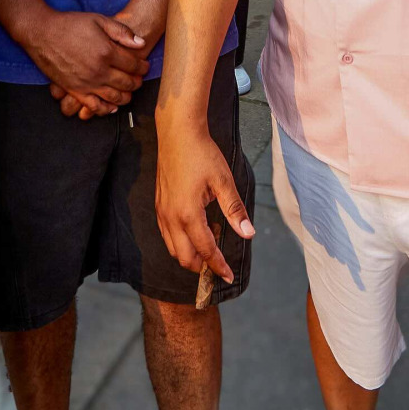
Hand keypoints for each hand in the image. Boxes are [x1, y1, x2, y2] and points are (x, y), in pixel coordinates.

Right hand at [23, 10, 148, 112]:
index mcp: (106, 52)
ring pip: (114, 97)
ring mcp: (86, 82)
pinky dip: (106, 109)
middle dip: (137, 82)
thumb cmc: (70, 24)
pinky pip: (94, 106)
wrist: (42, 33)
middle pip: (126, 83)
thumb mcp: (98, 20)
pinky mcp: (74, 90)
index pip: (133, 65)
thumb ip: (121, 31)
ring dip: (126, 97)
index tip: (145, 66)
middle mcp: (99, 70)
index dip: (142, 67)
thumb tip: (141, 44)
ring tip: (129, 93)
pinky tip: (112, 106)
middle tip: (139, 80)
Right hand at [154, 122, 253, 282]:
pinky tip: (195, 232)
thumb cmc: (202, 154)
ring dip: (190, 255)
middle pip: (184, 257)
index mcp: (189, 214)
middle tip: (219, 267)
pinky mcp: (159, 206)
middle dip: (202, 266)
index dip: (219, 265)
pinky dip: (180, 243)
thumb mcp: (224, 181)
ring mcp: (162, 212)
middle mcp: (171, 218)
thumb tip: (248, 234)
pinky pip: (166, 235)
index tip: (229, 276)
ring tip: (210, 248)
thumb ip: (235, 211)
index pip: (206, 250)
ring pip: (173, 248)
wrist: (178, 133)